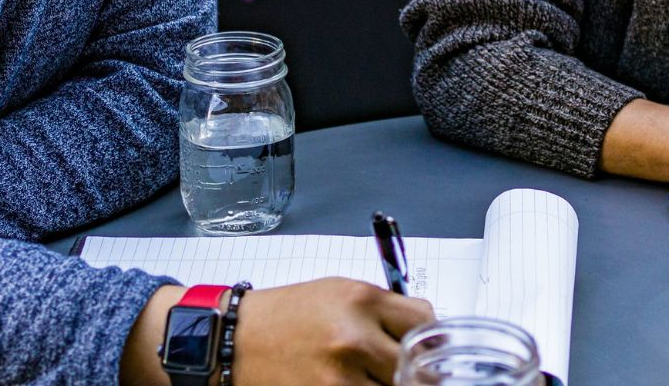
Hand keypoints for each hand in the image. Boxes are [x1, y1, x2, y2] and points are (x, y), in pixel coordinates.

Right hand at [233, 277, 434, 385]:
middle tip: (404, 371)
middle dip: (414, 371)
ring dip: (391, 385)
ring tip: (374, 376)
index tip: (428, 349)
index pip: (425, 324)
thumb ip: (386, 310)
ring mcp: (340, 378)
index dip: (430, 339)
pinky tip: (358, 384)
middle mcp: (354, 339)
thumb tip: (430, 332)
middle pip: (417, 367)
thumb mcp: (341, 292)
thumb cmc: (290, 314)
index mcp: (361, 301)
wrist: (237, 340)